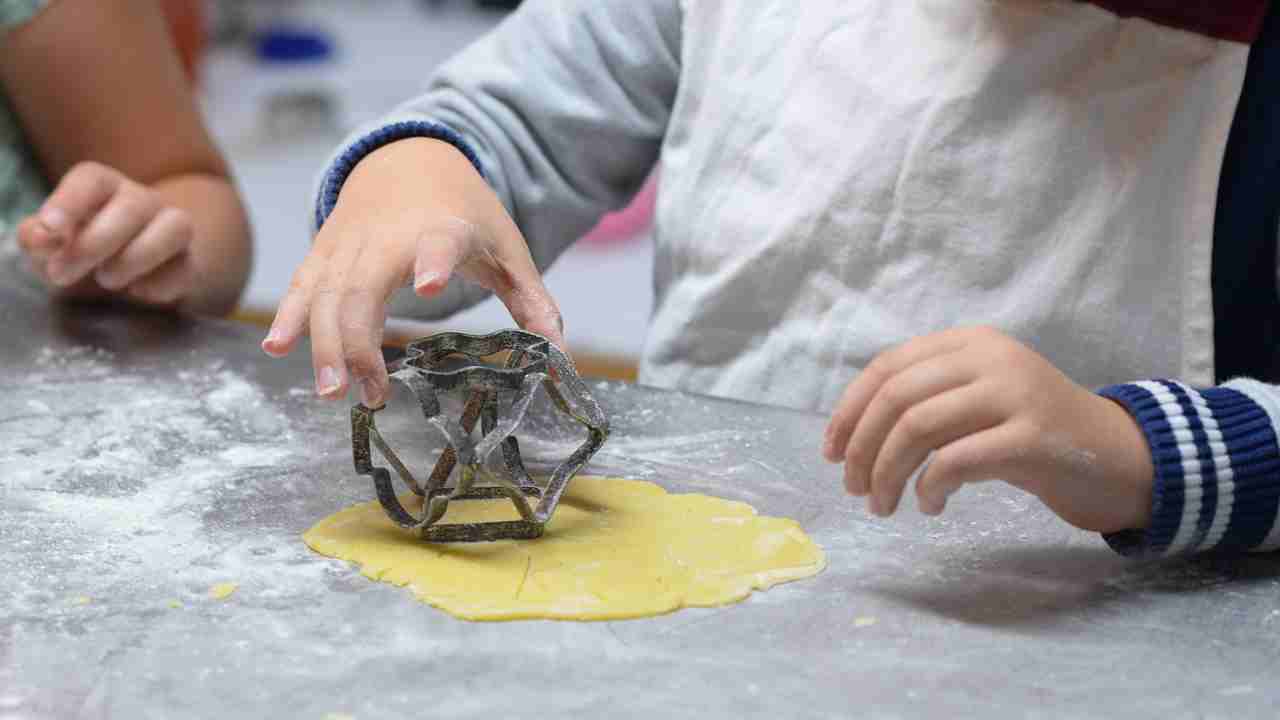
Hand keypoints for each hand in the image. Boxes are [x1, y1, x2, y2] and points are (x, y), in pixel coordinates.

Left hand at [17, 162, 194, 305]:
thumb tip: (42, 237)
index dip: (70, 201)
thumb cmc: (85, 250)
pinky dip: (160, 284)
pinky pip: (186, 268)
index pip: (92, 179)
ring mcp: (172, 229)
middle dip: (95, 243)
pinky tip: (137, 292)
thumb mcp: (52, 245)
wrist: (131, 272)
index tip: (51, 229)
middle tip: (62, 274)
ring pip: (176, 227)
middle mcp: (143, 201)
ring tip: (107, 280)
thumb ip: (38, 238)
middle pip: (133, 206)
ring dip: (136, 257)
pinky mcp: (190, 262)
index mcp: (104, 187)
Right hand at [260, 138, 563, 407]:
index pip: (437, 243)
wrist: (410, 158)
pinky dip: (290, 316)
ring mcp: (349, 242)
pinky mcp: (324, 249)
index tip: (429, 286)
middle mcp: (388, 236)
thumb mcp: (507, 249)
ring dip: (324, 344)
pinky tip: (278, 347)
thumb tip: (562, 356)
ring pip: (326, 293)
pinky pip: (303, 284)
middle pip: (363, 287)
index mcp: (442, 229)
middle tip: (369, 394)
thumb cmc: (464, 212)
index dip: (432, 261)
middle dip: (358, 341)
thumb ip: (533, 302)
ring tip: (332, 393)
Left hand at [822, 326, 1153, 533]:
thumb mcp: (976, 401)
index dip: (849, 410)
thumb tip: (851, 435)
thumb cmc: (1032, 433)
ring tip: (883, 504)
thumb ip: (926, 400)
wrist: (1117, 456)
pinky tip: (929, 506)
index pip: (887, 366)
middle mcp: (990, 358)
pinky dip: (930, 486)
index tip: (831, 451)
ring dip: (887, 473)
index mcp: (970, 342)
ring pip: (918, 427)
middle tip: (853, 488)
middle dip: (862, 448)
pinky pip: (957, 460)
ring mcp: (1015, 394)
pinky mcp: (1033, 437)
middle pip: (896, 397)